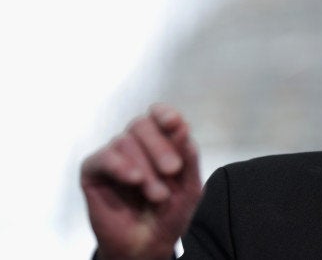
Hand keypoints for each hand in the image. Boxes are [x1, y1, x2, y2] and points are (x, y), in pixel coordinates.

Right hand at [81, 103, 201, 259]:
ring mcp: (114, 156)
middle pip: (142, 125)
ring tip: (157, 195)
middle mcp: (136, 144)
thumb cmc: (169, 215)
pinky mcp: (93, 171)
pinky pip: (103, 157)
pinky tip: (134, 179)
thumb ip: (189, 157)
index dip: (164, 114)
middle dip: (160, 147)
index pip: (158, 115)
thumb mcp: (189, 187)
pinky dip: (120, 166)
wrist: (148, 246)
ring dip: (146, 169)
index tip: (174, 123)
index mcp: (160, 142)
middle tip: (172, 170)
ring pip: (125, 142)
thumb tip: (183, 127)